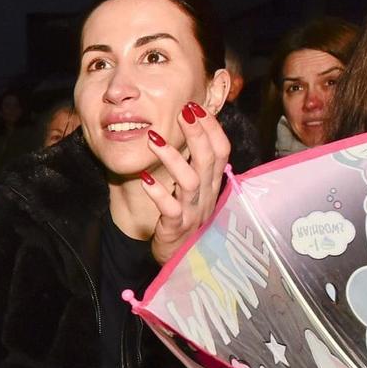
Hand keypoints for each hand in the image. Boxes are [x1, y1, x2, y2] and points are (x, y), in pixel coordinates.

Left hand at [143, 103, 229, 263]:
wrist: (183, 261)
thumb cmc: (187, 220)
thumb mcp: (196, 191)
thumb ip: (196, 166)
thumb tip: (195, 133)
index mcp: (213, 184)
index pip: (222, 151)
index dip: (212, 128)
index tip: (197, 106)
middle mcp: (207, 196)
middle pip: (208, 160)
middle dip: (197, 133)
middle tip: (183, 111)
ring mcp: (194, 212)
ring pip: (189, 181)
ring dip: (172, 157)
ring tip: (152, 137)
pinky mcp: (177, 228)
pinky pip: (170, 208)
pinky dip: (158, 192)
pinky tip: (144, 178)